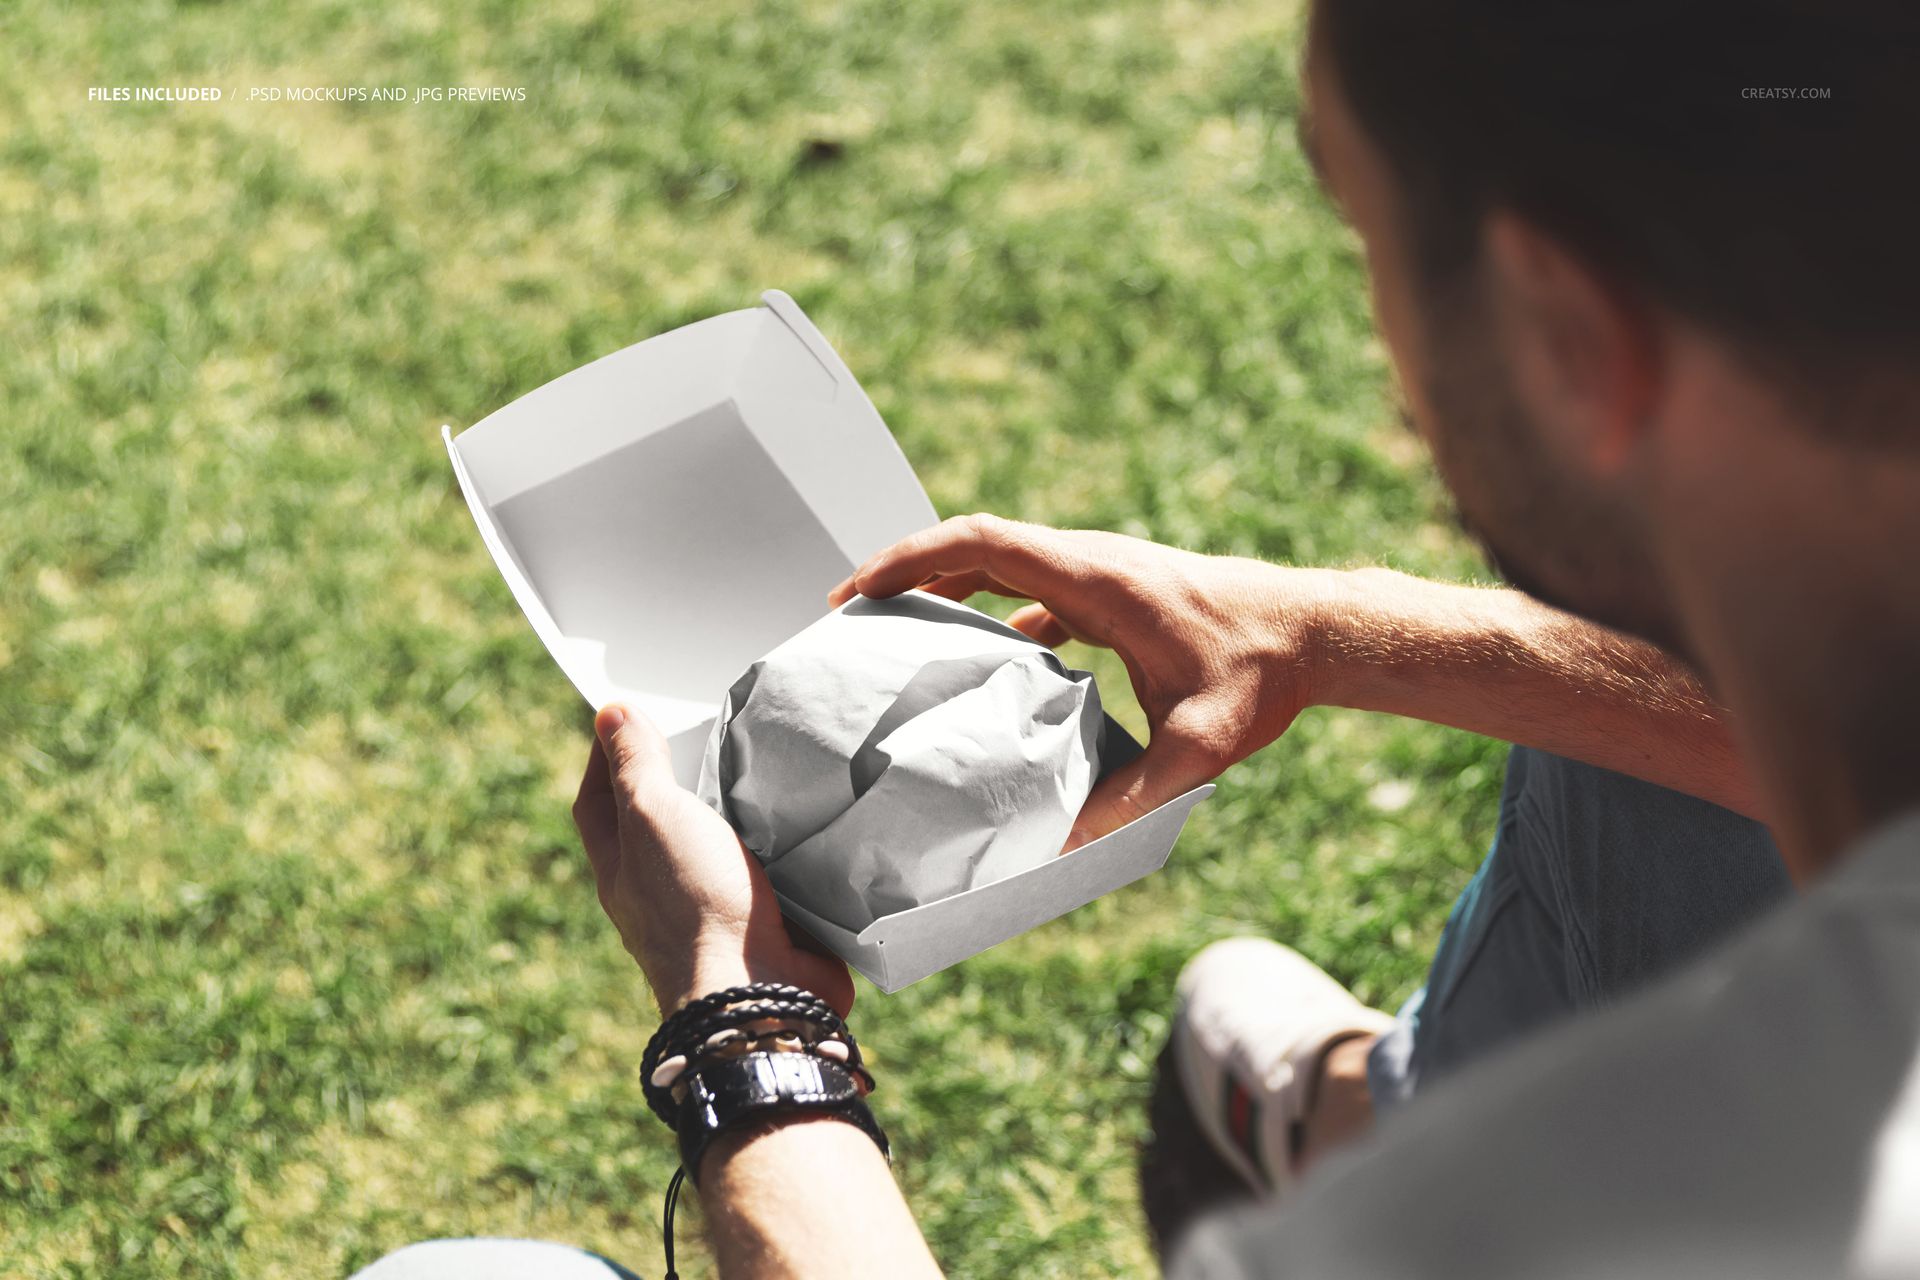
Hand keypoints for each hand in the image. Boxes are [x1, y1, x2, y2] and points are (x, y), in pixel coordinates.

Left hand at [573, 705, 854, 1015]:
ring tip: (761, 766)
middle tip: (707, 731)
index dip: (606, 752)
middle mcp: (659, 890)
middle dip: (679, 778)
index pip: (597, 799)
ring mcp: (711, 909)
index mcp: (621, 866)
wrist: (759, 992)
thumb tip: (609, 714)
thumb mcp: (654, 816)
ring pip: (718, 846)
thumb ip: (634, 765)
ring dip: (737, 812)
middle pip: (658, 822)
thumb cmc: (696, 904)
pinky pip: (768, 871)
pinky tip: (799, 818)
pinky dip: (780, 844)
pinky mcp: (764, 921)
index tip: (629, 713)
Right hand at [828, 514, 1345, 846]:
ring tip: (899, 632)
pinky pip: (1036, 591)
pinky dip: (995, 613)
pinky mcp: (1116, 594)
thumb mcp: (1199, 745)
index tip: (858, 590)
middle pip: (976, 547)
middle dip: (908, 571)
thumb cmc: (1263, 675)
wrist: (1317, 634)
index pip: (981, 545)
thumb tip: (1061, 853)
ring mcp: (1102, 575)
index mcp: (1094, 581)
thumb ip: (1132, 799)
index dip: (910, 558)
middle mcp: (1091, 564)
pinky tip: (987, 664)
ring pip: (1004, 566)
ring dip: (948, 588)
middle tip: (851, 614)